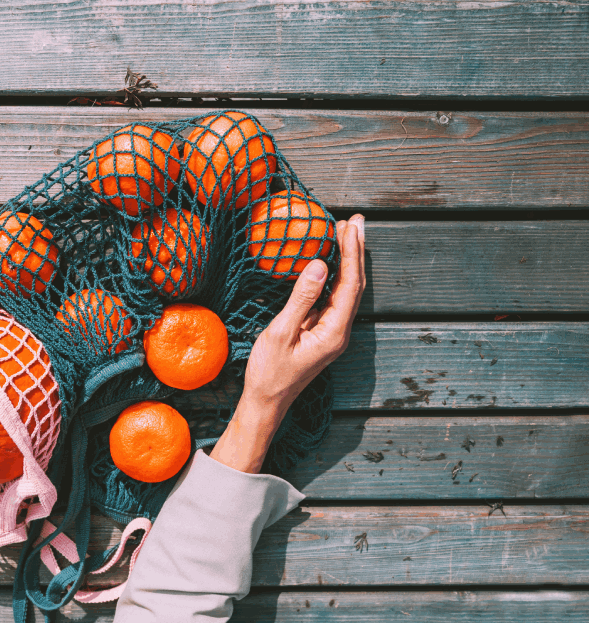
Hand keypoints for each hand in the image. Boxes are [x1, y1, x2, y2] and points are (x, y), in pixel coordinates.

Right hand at [211, 214, 366, 472]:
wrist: (266, 402)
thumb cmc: (269, 372)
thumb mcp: (280, 332)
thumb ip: (301, 298)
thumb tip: (319, 265)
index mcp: (333, 332)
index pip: (349, 284)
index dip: (351, 253)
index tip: (348, 226)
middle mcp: (339, 331)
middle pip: (354, 284)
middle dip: (356, 250)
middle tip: (355, 220)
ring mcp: (332, 332)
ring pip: (346, 290)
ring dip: (348, 260)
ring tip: (347, 232)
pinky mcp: (321, 332)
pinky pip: (333, 297)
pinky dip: (335, 275)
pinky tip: (330, 261)